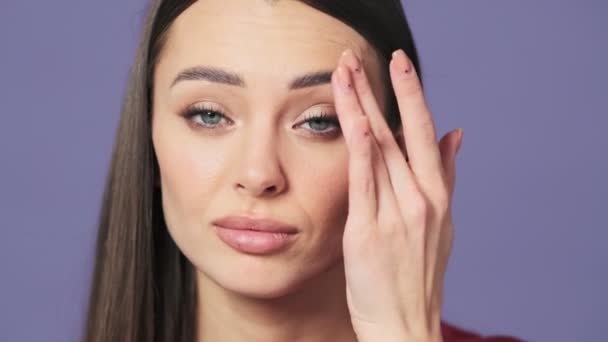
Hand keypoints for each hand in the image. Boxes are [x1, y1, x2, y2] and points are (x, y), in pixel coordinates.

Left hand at [332, 49, 462, 341]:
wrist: (406, 325)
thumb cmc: (418, 277)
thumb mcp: (443, 224)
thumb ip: (446, 177)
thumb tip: (456, 134)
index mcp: (438, 196)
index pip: (424, 133)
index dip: (412, 95)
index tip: (401, 64)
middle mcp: (422, 199)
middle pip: (398, 132)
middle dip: (378, 89)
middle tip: (357, 57)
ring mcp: (398, 214)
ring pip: (378, 148)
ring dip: (359, 106)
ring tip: (343, 73)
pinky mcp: (370, 231)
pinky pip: (365, 181)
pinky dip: (361, 147)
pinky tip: (355, 118)